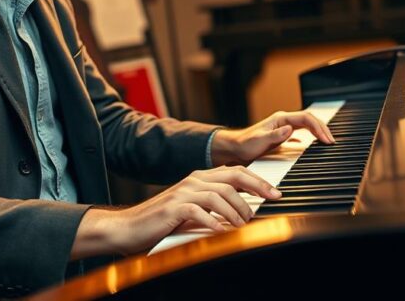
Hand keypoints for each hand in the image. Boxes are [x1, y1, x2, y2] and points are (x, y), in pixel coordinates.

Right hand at [71, 166, 280, 258]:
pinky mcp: (174, 207)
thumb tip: (242, 212)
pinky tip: (222, 232)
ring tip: (243, 225)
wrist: (128, 228)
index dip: (258, 181)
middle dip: (257, 188)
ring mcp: (183, 192)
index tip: (275, 193)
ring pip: (220, 195)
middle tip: (272, 200)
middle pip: (233, 177)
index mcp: (200, 178)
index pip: (235, 172)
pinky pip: (200, 211)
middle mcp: (194, 180)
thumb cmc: (162, 223)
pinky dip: (214, 222)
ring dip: (236, 211)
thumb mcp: (193, 210)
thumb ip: (213, 206)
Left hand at [210, 110, 335, 166]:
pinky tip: (316, 143)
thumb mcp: (259, 140)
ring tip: (328, 142)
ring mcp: (285, 128)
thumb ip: (274, 135)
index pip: (306, 118)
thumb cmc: (245, 144)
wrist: (235, 148)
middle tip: (332, 142)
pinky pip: (303, 132)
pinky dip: (312, 136)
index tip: (326, 140)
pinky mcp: (284, 136)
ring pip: (308, 125)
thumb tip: (290, 130)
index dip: (318, 128)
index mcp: (281, 119)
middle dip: (323, 129)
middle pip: (310, 120)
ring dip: (319, 131)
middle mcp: (284, 121)